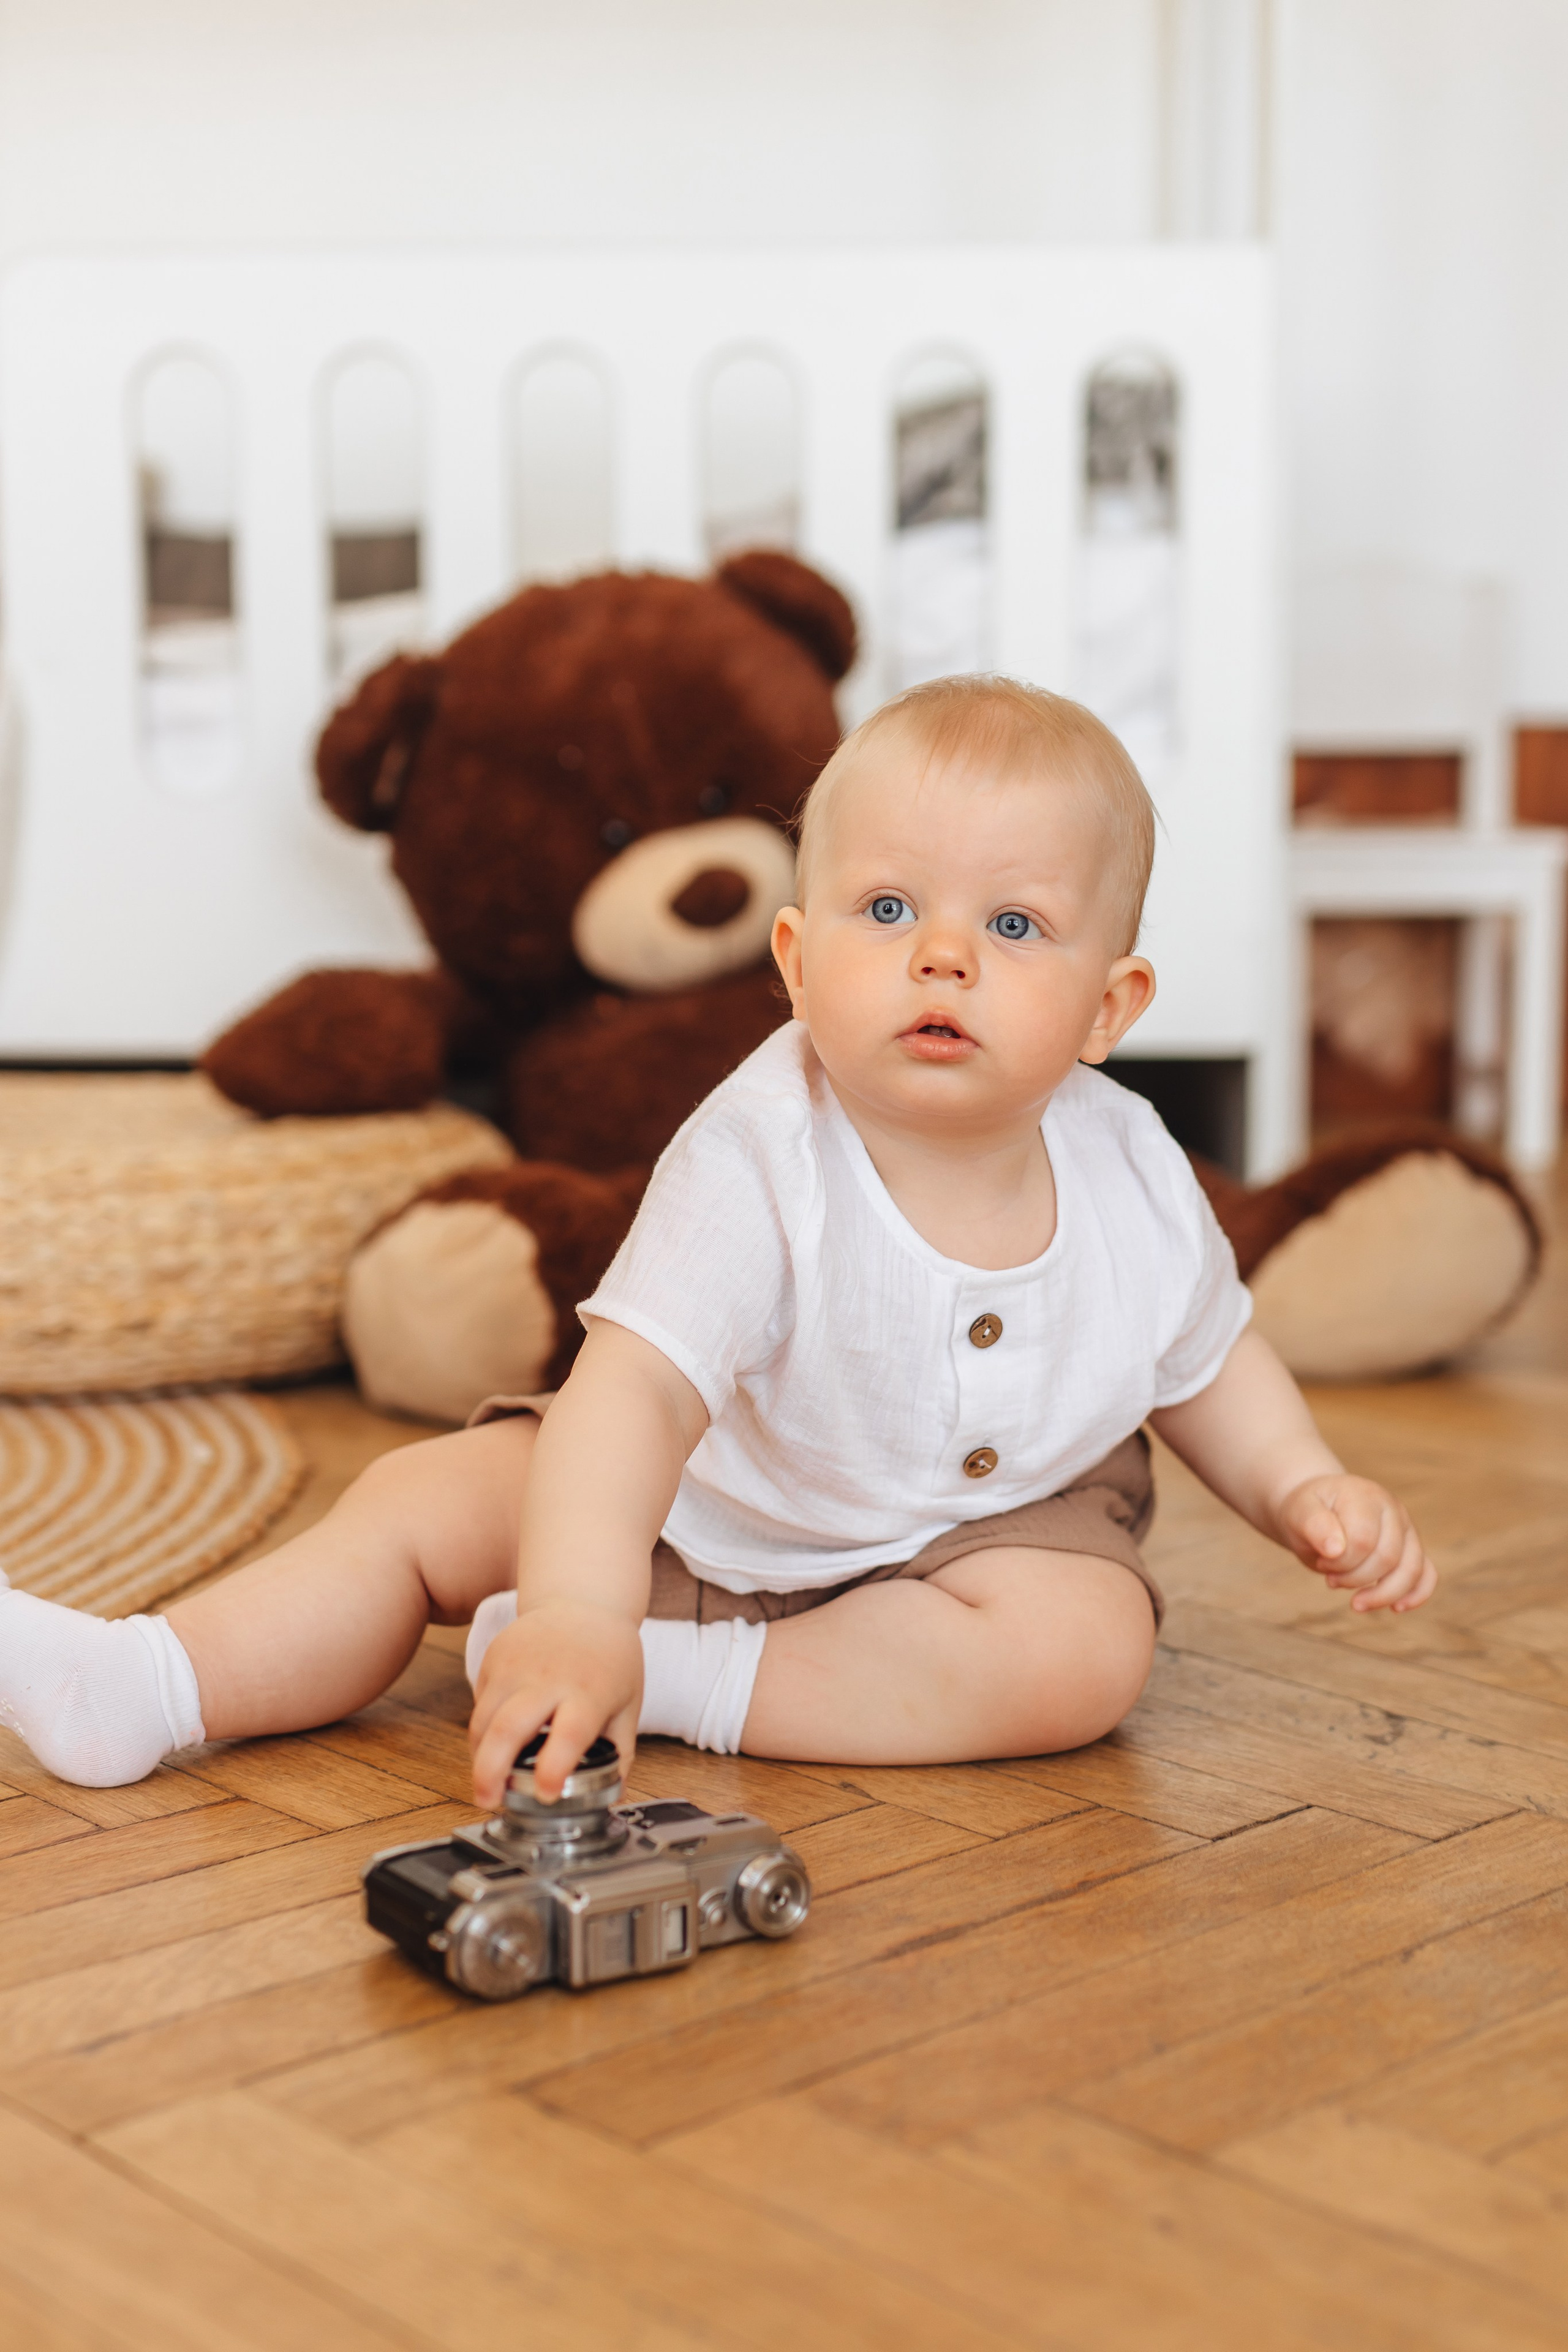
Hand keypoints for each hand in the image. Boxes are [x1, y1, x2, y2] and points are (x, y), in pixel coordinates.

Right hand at [467, 1598, 642, 1805]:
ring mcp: (516, 1664)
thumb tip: (613, 1795)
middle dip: (490, 1773)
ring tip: (489, 1780)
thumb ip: (619, 1751)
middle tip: (488, 1801)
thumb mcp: (627, 1703)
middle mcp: (549, 1677)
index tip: (546, 1794)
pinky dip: (481, 1731)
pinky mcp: (495, 1656)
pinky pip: (479, 1703)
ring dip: (480, 1757)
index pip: (569, 1734)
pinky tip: (494, 1743)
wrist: (584, 1600)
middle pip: (508, 1729)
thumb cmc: (610, 1658)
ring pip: (483, 1721)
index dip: (554, 1768)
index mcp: (589, 1691)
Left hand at [1276, 1474, 1436, 1613]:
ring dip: (1382, 1595)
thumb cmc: (1308, 1511)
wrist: (1317, 1508)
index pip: (1363, 1539)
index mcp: (1366, 1496)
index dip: (1341, 1561)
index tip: (1322, 1561)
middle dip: (1355, 1579)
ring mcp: (1406, 1530)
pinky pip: (1427, 1574)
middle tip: (1330, 1579)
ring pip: (1412, 1570)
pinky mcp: (1411, 1549)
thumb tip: (1335, 1549)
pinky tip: (1396, 1608)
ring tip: (1355, 1603)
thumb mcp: (1300, 1512)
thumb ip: (1314, 1526)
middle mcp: (1393, 1510)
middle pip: (1388, 1558)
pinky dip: (1416, 1595)